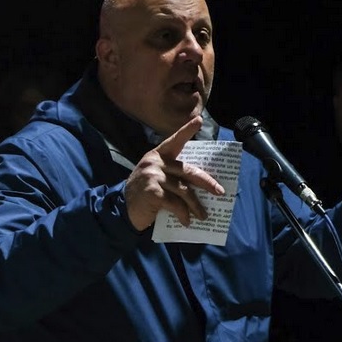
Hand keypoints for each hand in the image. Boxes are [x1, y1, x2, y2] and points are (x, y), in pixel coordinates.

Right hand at [125, 116, 225, 230]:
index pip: (174, 141)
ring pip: (184, 190)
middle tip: (219, 191)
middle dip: (207, 182)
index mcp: (157, 156)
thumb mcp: (155, 179)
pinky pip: (175, 203)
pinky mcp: (153, 191)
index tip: (199, 120)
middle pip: (188, 171)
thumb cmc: (144, 194)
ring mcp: (153, 176)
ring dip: (196, 205)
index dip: (186, 130)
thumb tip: (200, 186)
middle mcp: (155, 162)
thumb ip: (172, 176)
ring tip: (203, 216)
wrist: (122, 209)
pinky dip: (183, 214)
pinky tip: (186, 221)